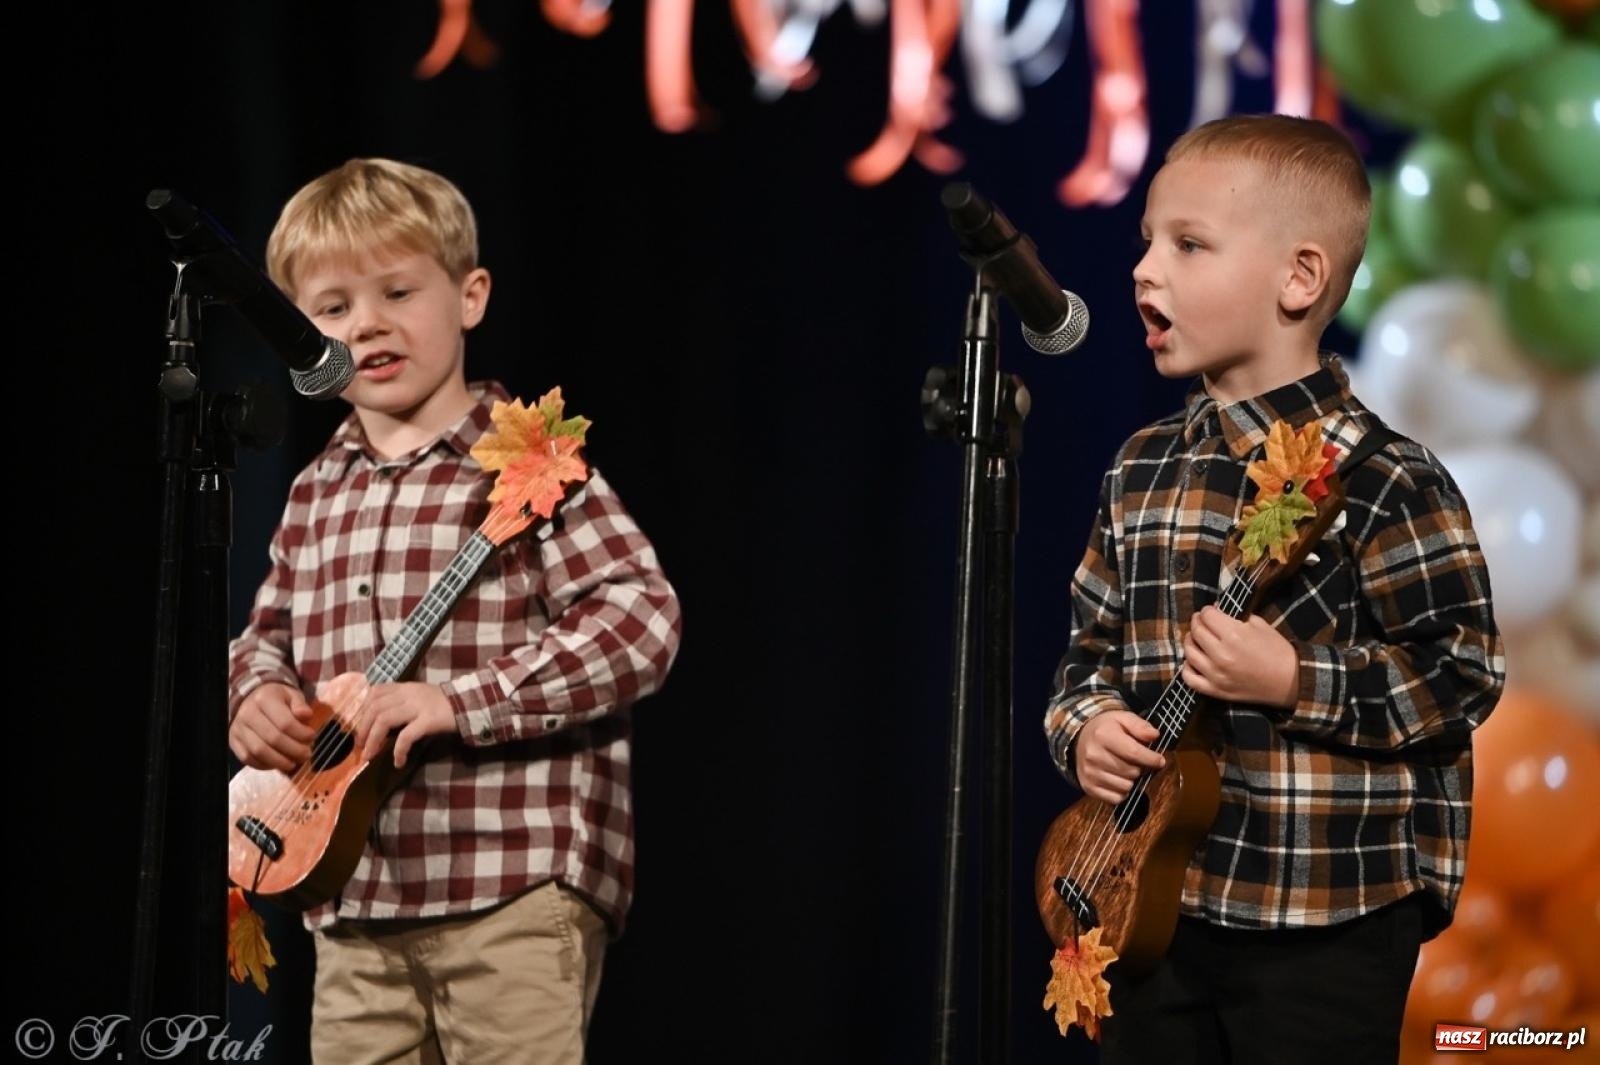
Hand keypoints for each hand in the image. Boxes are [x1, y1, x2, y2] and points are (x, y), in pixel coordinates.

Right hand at [229, 682, 313, 771]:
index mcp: (264, 699)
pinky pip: (248, 759)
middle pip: (273, 739)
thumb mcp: (291, 695)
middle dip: (294, 750)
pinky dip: (265, 765)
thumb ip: (300, 705)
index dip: (301, 734)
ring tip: (294, 762)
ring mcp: (238, 729)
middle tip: (306, 754)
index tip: (312, 737)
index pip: (285, 722)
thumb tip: (306, 715)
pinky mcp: (233, 742)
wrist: (251, 698)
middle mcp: (247, 713)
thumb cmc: (277, 699)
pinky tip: (278, 763)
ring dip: (280, 761)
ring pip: (259, 752)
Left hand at [356, 682, 455, 768]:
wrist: (470, 704)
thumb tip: (378, 720)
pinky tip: (398, 762)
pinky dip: (398, 751)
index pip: (375, 692)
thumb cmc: (444, 704)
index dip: (362, 710)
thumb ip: (401, 701)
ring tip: (370, 756)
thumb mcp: (419, 696)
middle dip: (363, 730)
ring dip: (373, 741)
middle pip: (375, 708)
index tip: (360, 727)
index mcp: (405, 687)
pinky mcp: (429, 720)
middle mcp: (408, 694)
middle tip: (360, 747)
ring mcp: (418, 706)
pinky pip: (406, 736)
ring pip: (384, 720)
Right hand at [1075, 710, 1167, 804]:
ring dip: (1131, 780)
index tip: (1160, 760)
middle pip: (1132, 772)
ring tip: (1126, 769)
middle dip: (1141, 768)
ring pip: (1126, 787)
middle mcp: (1093, 755)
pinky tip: (1119, 779)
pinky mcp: (1088, 787)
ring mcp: (1089, 773)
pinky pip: (1116, 799)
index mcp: (1102, 735)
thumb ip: (1140, 726)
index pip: (1133, 753)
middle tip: (1138, 762)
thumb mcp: (1123, 719)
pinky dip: (1122, 792)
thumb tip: (1155, 735)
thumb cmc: (1106, 728)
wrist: (1080, 738)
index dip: (1151, 759)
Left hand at [1181, 606, 1298, 708]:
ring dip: (1190, 642)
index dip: (1207, 610)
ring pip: (1189, 652)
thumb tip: (1216, 611)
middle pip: (1196, 631)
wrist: (1290, 682)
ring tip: (1197, 639)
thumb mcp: (1259, 625)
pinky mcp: (1216, 691)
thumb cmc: (1277, 651)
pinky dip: (1187, 668)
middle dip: (1198, 622)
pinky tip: (1194, 660)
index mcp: (1233, 635)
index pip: (1206, 616)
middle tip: (1202, 622)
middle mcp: (1221, 655)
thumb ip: (1235, 617)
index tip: (1211, 611)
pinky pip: (1189, 679)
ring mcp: (1216, 675)